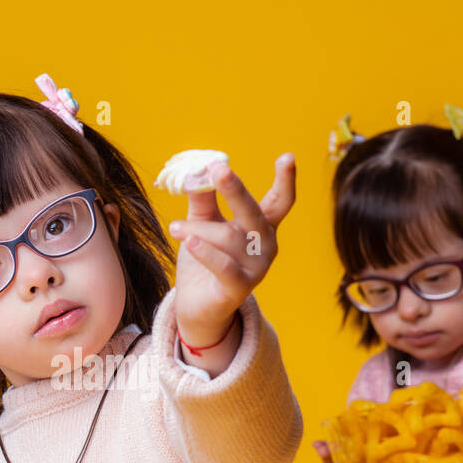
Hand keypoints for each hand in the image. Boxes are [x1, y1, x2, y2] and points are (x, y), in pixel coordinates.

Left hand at [169, 153, 295, 345]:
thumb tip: (197, 168)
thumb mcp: (203, 223)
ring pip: (227, 237)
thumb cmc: (204, 259)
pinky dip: (206, 253)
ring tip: (175, 228)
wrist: (197, 305)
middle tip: (218, 169)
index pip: (280, 200)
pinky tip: (189, 241)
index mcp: (262, 225)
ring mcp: (256, 268)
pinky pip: (223, 266)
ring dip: (197, 229)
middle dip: (236, 190)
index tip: (288, 156)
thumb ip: (203, 197)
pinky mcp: (239, 288)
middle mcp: (266, 245)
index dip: (286, 180)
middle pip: (254, 212)